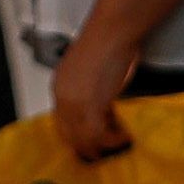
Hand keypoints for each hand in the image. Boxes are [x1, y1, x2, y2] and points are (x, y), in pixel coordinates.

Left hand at [48, 30, 136, 162]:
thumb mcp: (90, 70)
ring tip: (117, 145)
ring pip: (84, 139)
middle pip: (70, 135)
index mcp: (59, 86)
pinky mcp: (91, 106)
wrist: (112, 30)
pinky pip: (100, 135)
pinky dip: (113, 140)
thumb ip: (91, 90)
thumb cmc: (106, 41)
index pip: (62, 121)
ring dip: (102, 147)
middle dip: (87, 147)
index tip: (92, 140)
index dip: (77, 134)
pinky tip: (124, 138)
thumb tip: (103, 107)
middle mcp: (62, 96)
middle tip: (102, 153)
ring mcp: (75, 103)